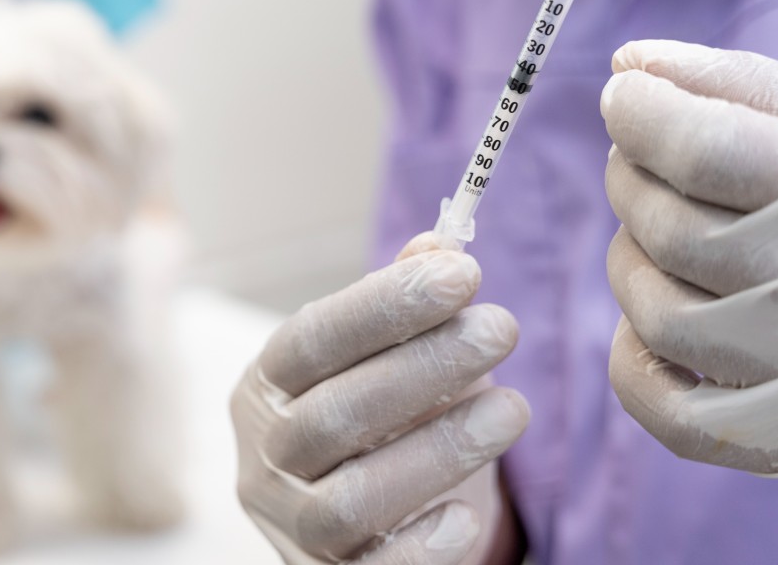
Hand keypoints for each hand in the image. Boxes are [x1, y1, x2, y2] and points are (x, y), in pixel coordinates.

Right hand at [231, 233, 528, 563]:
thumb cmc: (372, 423)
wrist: (352, 531)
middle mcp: (262, 459)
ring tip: (515, 408)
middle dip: (425, 366)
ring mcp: (290, 528)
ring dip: (439, 448)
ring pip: (351, 497)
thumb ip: (402, 305)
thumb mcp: (379, 360)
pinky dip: (420, 546)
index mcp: (263, 388)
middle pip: (333, 414)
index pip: (309, 340)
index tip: (465, 274)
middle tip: (503, 328)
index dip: (384, 306)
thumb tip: (440, 243)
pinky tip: (469, 515)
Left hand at [602, 39, 777, 480]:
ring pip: (653, 310)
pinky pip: (662, 407)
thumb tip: (627, 62)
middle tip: (642, 160)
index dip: (640, 112)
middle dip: (632, 178)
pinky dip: (633, 358)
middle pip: (666, 227)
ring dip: (632, 260)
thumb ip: (737, 86)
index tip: (624, 95)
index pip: (699, 148)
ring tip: (662, 233)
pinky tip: (652, 320)